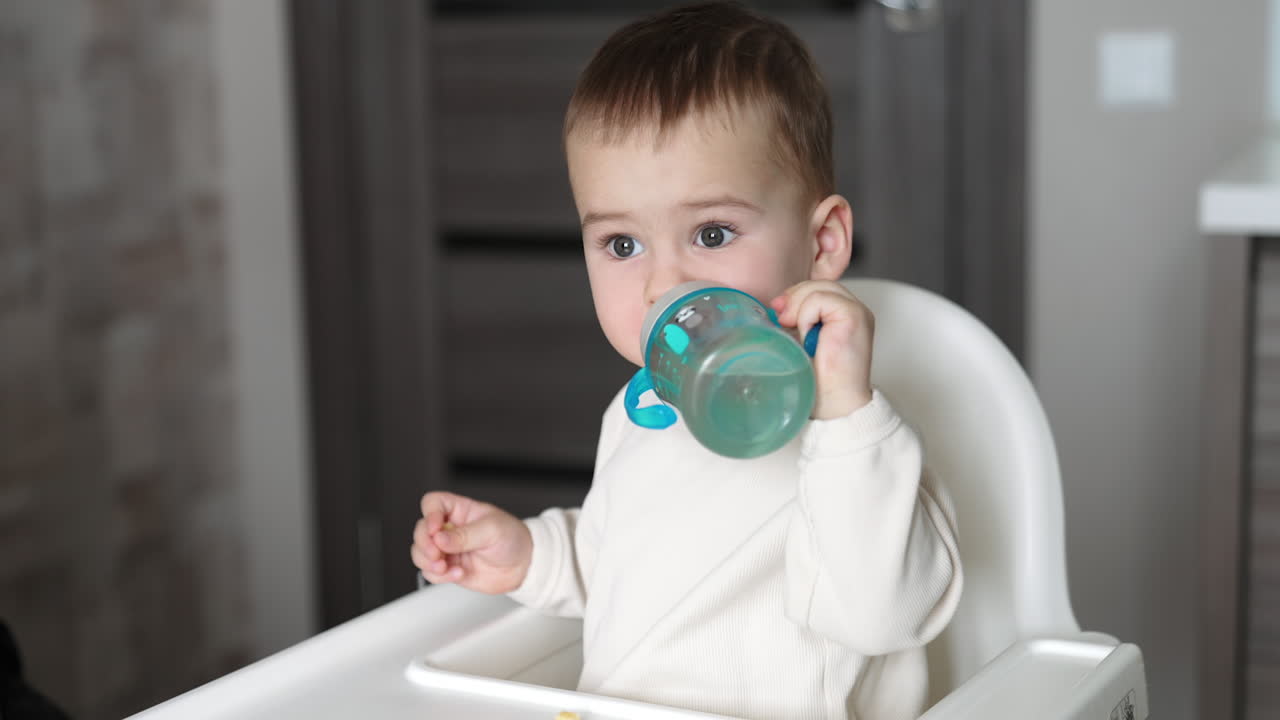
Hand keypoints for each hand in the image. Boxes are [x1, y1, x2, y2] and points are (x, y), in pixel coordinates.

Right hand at [411, 491, 532, 593]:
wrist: (524, 566)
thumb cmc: (513, 538)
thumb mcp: (492, 530)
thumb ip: (465, 535)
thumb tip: (440, 538)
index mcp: (460, 510)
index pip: (433, 503)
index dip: (430, 514)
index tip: (436, 528)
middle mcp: (450, 529)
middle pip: (421, 530)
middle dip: (425, 543)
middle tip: (437, 553)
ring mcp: (448, 550)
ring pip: (420, 553)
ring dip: (427, 561)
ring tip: (444, 566)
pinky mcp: (450, 568)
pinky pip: (431, 572)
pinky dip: (438, 576)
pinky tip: (457, 574)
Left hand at [770, 280, 873, 418]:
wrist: (834, 406)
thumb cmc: (818, 381)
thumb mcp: (801, 342)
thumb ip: (796, 320)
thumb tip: (776, 303)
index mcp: (843, 315)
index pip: (818, 288)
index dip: (795, 295)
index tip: (778, 312)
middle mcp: (854, 310)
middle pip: (818, 284)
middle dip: (794, 298)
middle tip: (781, 320)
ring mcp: (857, 312)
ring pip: (819, 288)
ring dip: (799, 309)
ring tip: (800, 335)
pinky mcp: (854, 316)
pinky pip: (821, 298)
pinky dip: (807, 315)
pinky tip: (809, 336)